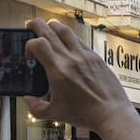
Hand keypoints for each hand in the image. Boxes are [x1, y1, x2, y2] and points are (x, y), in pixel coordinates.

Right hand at [22, 19, 137, 139]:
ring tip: (48, 29)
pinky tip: (67, 44)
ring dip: (53, 26)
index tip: (30, 57)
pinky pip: (79, 39)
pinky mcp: (96, 57)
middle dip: (35, 25)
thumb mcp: (55, 114)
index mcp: (59, 71)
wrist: (111, 114)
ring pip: (65, 30)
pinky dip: (69, 37)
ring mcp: (85, 56)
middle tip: (30, 26)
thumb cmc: (86, 115)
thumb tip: (28, 99)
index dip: (28, 46)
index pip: (38, 43)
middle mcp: (71, 59)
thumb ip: (36, 107)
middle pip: (49, 29)